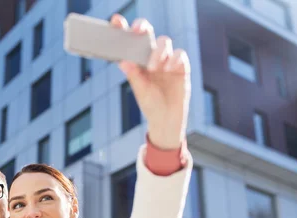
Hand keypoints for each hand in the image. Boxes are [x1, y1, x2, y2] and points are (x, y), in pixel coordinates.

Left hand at [112, 15, 190, 149]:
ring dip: (158, 51)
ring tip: (153, 67)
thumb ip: (134, 76)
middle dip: (142, 27)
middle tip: (137, 30)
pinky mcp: (181, 66)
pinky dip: (174, 58)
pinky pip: (179, 54)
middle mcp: (151, 56)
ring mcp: (167, 60)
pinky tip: (169, 68)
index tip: (116, 20)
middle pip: (148, 33)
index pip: (129, 41)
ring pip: (164, 42)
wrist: (167, 119)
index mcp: (137, 60)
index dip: (123, 28)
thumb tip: (123, 61)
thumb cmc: (150, 104)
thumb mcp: (140, 91)